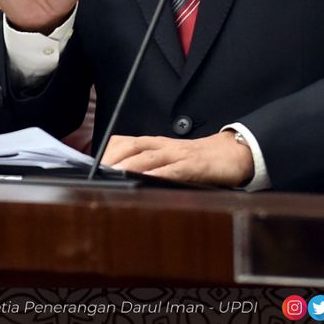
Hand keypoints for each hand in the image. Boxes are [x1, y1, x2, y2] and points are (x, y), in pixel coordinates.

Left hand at [102, 132, 254, 187]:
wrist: (233, 153)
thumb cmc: (200, 160)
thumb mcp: (171, 160)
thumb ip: (151, 167)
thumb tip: (125, 180)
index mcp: (157, 144)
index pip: (125, 141)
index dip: (107, 151)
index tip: (90, 164)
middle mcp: (164, 146)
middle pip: (131, 146)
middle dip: (111, 158)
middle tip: (95, 172)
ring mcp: (179, 154)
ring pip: (148, 156)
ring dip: (127, 165)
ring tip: (112, 175)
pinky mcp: (194, 166)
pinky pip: (172, 169)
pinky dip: (156, 174)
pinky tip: (144, 181)